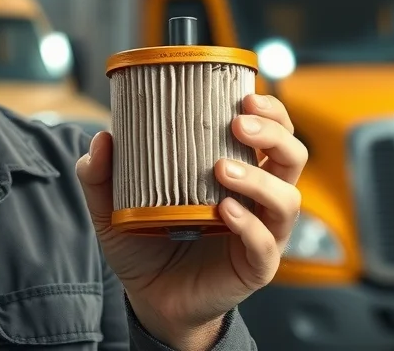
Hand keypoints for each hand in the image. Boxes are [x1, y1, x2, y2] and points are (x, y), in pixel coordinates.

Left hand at [76, 94, 306, 350]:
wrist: (150, 299)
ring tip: (223, 169)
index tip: (245, 94)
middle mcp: (257, 199)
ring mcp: (261, 233)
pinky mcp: (254, 267)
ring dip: (259, 178)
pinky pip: (265, 244)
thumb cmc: (144, 243)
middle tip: (239, 123)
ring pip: (287, 199)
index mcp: (237, 171)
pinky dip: (249, 225)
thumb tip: (101, 139)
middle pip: (292, 156)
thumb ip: (101, 174)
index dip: (270, 111)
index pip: (271, 133)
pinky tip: (225, 211)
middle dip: (274, 133)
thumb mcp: (113, 206)